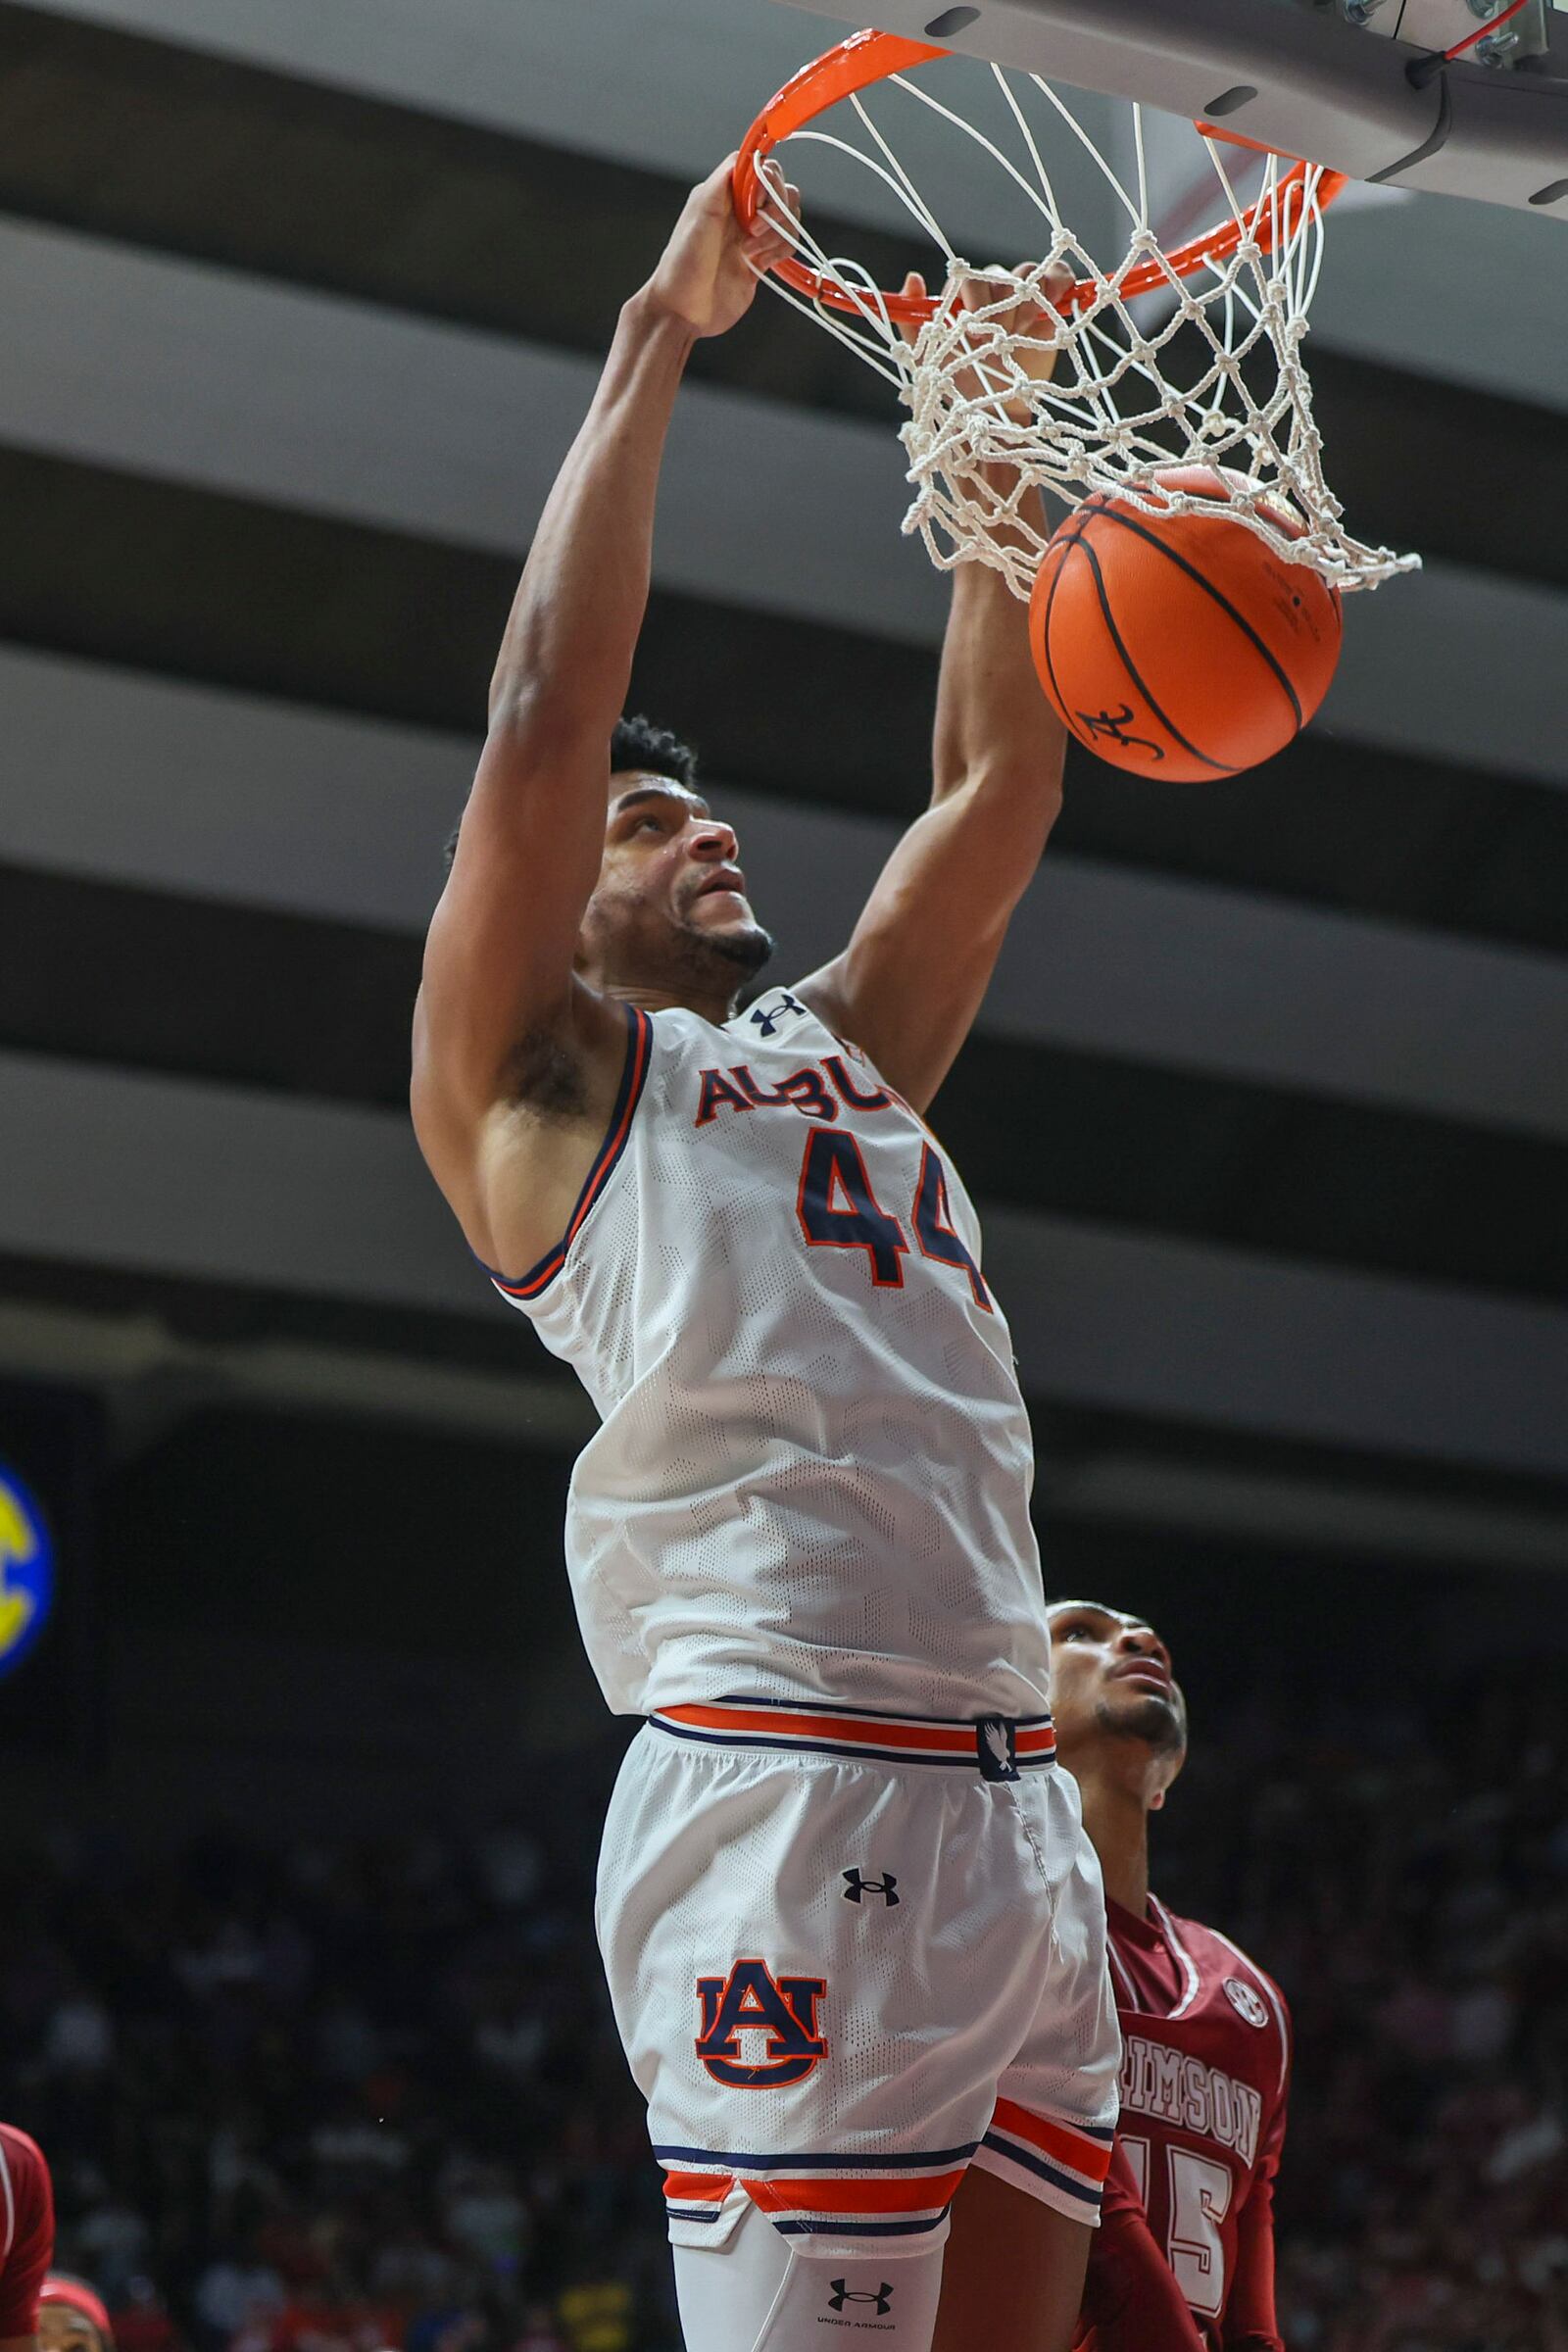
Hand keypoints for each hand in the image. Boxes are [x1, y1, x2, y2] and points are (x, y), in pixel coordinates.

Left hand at [645, 154, 800, 339]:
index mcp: (722, 194)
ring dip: (779, 232)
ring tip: (753, 250)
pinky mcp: (759, 260)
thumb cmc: (683, 265)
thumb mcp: (700, 215)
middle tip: (754, 230)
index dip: (766, 181)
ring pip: (787, 218)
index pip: (758, 168)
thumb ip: (723, 182)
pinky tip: (761, 263)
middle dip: (777, 208)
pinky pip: (786, 244)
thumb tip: (748, 155)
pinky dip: (782, 250)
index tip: (757, 203)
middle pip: (779, 190)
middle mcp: (738, 211)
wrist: (683, 311)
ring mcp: (750, 236)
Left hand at [899, 262, 1075, 416]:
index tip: (975, 334)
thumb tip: (913, 277)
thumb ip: (914, 327)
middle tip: (1000, 342)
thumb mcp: (928, 364)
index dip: (974, 300)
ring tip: (1020, 333)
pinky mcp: (1048, 304)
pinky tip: (1051, 305)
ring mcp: (1020, 297)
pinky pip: (1056, 275)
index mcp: (962, 302)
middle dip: (1000, 309)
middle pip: (998, 277)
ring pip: (1026, 273)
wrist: (996, 414)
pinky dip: (1056, 282)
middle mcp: (990, 294)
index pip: (966, 280)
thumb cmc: (961, 390)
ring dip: (1025, 301)